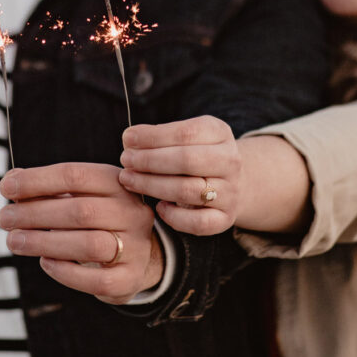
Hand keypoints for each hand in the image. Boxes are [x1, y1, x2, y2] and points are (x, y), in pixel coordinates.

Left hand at [0, 162, 162, 304]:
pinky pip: (96, 280)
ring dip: (44, 242)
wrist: (139, 252)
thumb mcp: (80, 194)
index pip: (76, 175)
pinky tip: (44, 262)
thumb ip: (47, 188)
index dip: (38, 180)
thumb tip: (11, 181)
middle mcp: (132, 212)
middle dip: (35, 214)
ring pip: (88, 245)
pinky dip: (65, 271)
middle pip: (80, 211)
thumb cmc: (98, 217)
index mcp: (118, 183)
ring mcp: (136, 246)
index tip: (6, 187)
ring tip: (14, 241)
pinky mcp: (129, 278)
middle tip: (4, 218)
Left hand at [118, 115, 240, 235]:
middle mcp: (230, 161)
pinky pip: (199, 223)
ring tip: (129, 179)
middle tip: (126, 160)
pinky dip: (175, 217)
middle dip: (150, 161)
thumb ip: (160, 136)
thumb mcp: (186, 136)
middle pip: (187, 160)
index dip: (153, 136)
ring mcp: (230, 191)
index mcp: (220, 133)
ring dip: (152, 185)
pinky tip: (158, 207)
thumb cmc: (196, 154)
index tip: (128, 138)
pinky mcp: (226, 218)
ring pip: (188, 190)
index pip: (185, 133)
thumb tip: (130, 139)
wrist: (230, 181)